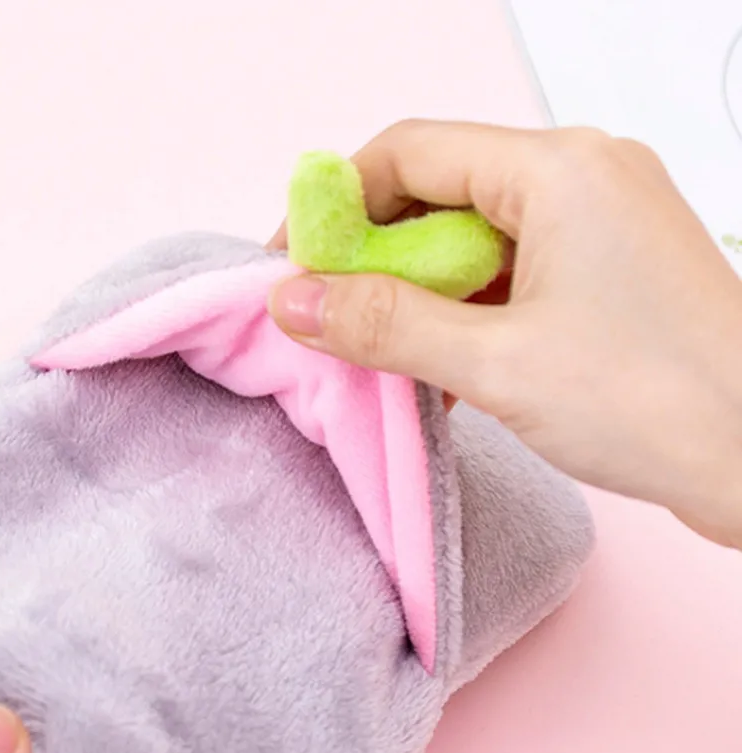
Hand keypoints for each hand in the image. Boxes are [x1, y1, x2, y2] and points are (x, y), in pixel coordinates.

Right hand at [268, 120, 741, 547]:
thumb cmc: (656, 401)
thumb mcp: (495, 363)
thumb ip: (385, 325)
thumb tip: (296, 299)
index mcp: (559, 169)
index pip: (410, 151)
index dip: (339, 205)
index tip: (296, 267)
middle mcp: (584, 177)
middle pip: (440, 192)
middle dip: (377, 257)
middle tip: (332, 322)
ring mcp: (602, 225)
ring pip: (474, 240)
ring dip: (420, 295)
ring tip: (383, 358)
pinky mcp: (610, 274)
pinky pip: (513, 274)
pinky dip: (467, 315)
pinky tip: (441, 372)